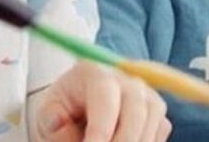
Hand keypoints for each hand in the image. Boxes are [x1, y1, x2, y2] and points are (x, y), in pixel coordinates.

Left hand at [31, 61, 171, 141]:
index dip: (101, 130)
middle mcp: (125, 78)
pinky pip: (159, 134)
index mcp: (94, 73)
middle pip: (136, 111)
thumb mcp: (49, 116)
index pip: (105, 98)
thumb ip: (56, 126)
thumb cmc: (63, 109)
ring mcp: (145, 93)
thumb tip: (68, 133)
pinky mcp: (156, 112)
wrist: (77, 108)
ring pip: (152, 124)